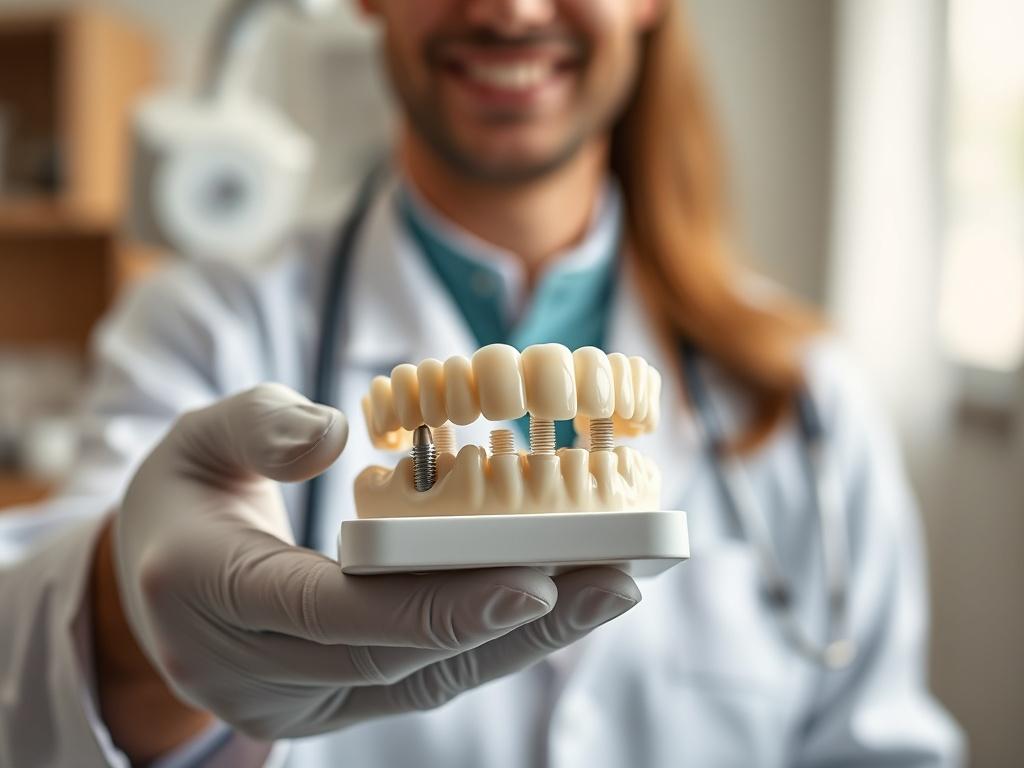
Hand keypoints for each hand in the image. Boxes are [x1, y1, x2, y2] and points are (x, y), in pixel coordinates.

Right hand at [112, 383, 639, 740]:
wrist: (152, 582)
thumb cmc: (183, 499)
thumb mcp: (198, 436)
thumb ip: (260, 424)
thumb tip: (338, 433)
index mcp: (203, 589)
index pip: (330, 609)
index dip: (433, 602)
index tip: (532, 579)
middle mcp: (245, 665)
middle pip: (397, 654)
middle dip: (509, 619)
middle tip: (611, 575)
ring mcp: (289, 697)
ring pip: (422, 679)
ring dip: (522, 638)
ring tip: (610, 587)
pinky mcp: (330, 701)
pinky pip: (421, 680)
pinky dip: (491, 642)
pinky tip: (559, 604)